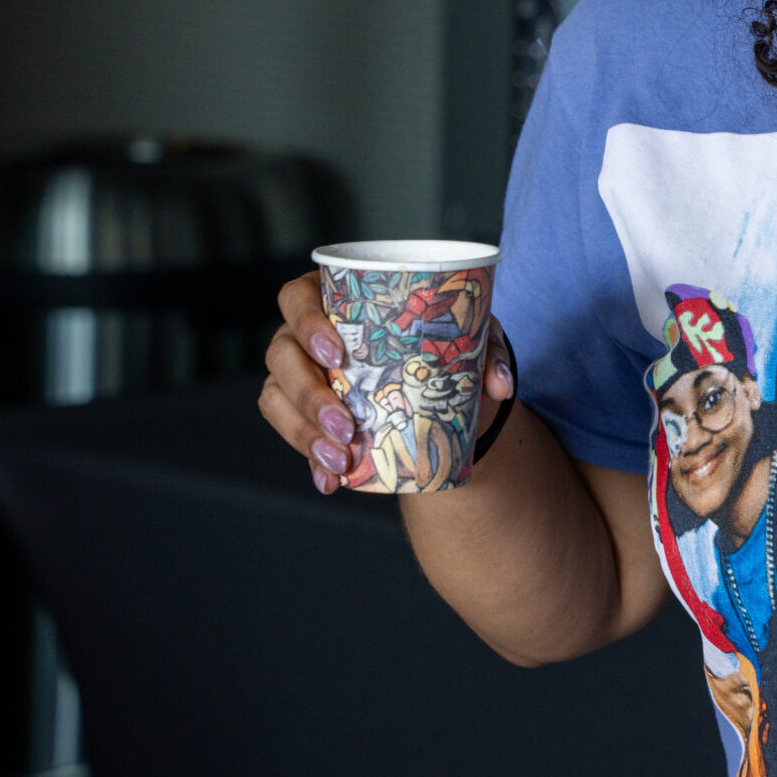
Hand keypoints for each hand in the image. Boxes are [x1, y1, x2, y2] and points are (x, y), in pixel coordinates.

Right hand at [257, 274, 517, 493]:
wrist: (435, 390)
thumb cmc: (439, 344)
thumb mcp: (466, 339)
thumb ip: (485, 352)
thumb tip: (498, 385)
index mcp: (332, 298)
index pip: (296, 297)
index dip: (306, 322)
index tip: (337, 353)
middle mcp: (302, 334)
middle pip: (281, 354)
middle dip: (309, 392)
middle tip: (347, 422)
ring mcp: (295, 373)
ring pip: (277, 396)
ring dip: (305, 431)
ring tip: (342, 456)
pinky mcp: (297, 412)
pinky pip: (288, 432)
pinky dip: (309, 459)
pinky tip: (330, 480)